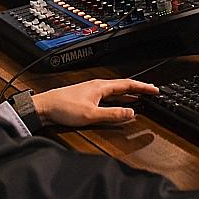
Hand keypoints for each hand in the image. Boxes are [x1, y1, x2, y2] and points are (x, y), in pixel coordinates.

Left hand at [33, 78, 158, 127]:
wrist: (44, 107)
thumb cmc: (63, 108)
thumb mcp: (91, 115)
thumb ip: (112, 114)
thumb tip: (131, 113)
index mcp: (101, 87)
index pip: (128, 84)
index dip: (143, 87)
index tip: (154, 90)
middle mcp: (97, 86)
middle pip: (123, 85)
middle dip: (138, 88)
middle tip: (151, 92)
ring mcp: (91, 91)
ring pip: (115, 91)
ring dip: (128, 93)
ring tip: (139, 97)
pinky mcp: (86, 97)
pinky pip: (108, 96)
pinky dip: (118, 99)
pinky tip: (118, 105)